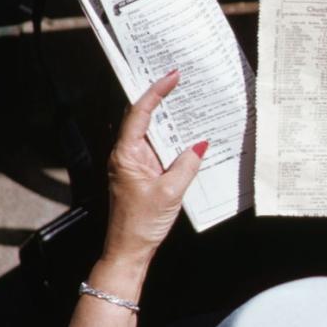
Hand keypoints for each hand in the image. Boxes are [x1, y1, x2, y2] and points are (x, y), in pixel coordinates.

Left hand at [104, 70, 206, 268]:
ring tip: (189, 106)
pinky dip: (173, 143)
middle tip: (179, 81)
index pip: (139, 113)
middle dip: (161, 99)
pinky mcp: (143, 175)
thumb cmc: (141, 224)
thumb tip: (200, 144)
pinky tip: (189, 140)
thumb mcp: (171, 191)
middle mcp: (126, 155)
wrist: (129, 250)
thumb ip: (187, 164)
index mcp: (126, 154)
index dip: (156, 91)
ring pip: (153, 135)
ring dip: (170, 122)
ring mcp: (134, 165)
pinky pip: (159, 152)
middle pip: (142, 118)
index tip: (171, 76)